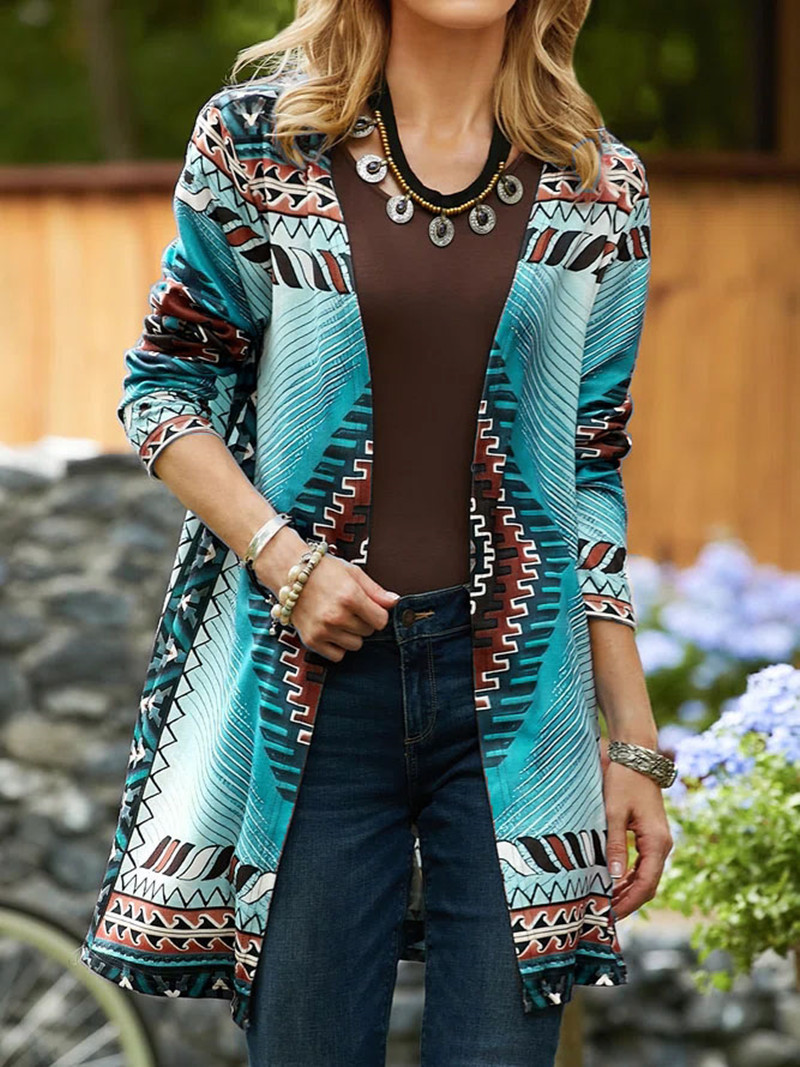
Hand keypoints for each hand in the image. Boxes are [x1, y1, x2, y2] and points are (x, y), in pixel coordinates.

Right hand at [254, 527, 398, 660]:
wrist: (289, 573)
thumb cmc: (323, 570)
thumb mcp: (353, 573)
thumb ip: (375, 591)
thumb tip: (395, 602)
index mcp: (350, 596)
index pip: (381, 621)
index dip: (378, 614)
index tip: (370, 607)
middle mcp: (336, 615)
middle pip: (368, 632)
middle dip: (363, 621)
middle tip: (349, 608)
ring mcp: (323, 630)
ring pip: (355, 645)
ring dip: (351, 634)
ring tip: (338, 617)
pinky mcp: (311, 641)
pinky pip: (338, 655)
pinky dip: (338, 646)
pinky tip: (331, 630)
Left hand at [599, 737, 673, 919]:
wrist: (637, 757)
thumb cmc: (624, 782)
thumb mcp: (614, 813)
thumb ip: (614, 845)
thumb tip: (613, 877)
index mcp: (656, 842)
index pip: (646, 885)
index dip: (629, 903)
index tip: (611, 915)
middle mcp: (663, 845)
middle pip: (649, 885)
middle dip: (629, 902)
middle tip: (605, 916)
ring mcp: (659, 841)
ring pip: (647, 876)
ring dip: (629, 891)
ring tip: (607, 904)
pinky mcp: (652, 835)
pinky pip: (644, 864)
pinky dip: (630, 877)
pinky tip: (614, 884)